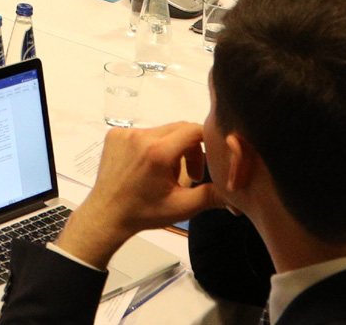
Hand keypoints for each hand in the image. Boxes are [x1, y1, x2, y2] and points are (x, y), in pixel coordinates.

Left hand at [52, 123, 215, 269]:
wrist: (107, 214)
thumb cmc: (143, 212)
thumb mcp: (182, 207)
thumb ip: (212, 196)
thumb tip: (238, 196)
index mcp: (158, 152)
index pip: (194, 130)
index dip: (208, 141)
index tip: (211, 158)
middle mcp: (140, 137)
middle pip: (179, 129)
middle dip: (191, 149)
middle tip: (190, 175)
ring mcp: (125, 134)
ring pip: (162, 131)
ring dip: (171, 148)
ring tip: (167, 174)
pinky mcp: (114, 134)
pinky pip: (144, 132)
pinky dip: (152, 145)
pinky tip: (148, 168)